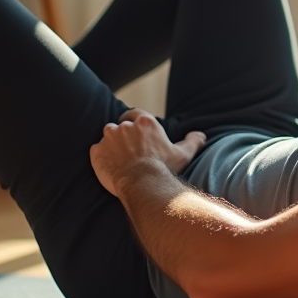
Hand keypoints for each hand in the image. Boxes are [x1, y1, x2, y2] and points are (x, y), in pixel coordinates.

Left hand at [89, 109, 205, 196]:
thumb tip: (200, 135)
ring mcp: (109, 138)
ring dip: (111, 145)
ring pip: (107, 137)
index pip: (134, 113)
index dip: (132, 120)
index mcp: (145, 122)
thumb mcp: (183, 155)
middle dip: (123, 136)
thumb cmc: (164, 168)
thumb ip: (192, 142)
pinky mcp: (97, 152)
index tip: (133, 128)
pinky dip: (102, 157)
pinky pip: (97, 151)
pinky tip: (110, 167)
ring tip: (118, 160)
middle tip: (129, 151)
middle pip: (120, 126)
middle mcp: (125, 126)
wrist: (143, 184)